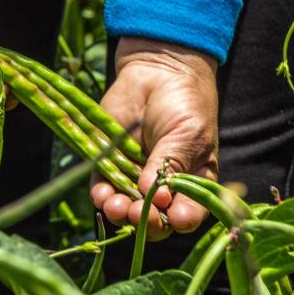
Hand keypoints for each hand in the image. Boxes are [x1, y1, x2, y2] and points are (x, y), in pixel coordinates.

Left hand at [89, 37, 218, 239]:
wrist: (156, 72)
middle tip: (142, 214)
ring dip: (121, 213)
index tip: (176, 217)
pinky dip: (101, 196)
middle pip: (155, 220)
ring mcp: (134, 179)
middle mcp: (162, 189)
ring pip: (126, 210)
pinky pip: (103, 189)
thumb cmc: (183, 103)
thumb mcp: (188, 133)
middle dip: (148, 222)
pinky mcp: (109, 165)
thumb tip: (154, 198)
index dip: (182, 220)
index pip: (188, 214)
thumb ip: (172, 165)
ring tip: (117, 206)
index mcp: (192, 184)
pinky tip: (102, 195)